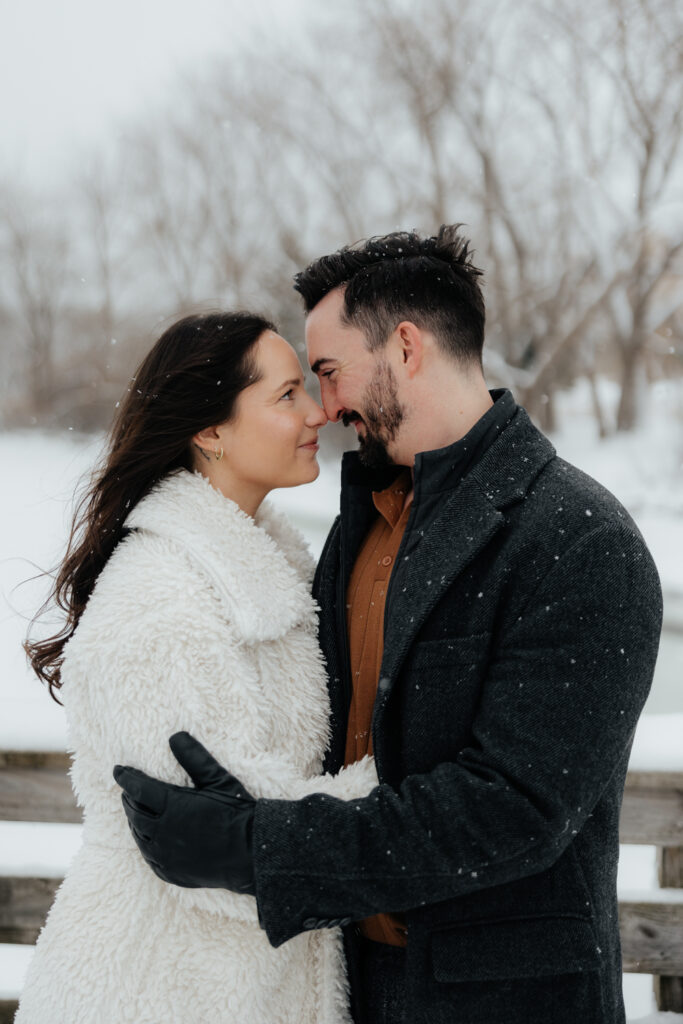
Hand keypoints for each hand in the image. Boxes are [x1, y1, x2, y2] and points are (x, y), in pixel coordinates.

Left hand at [113, 731, 255, 892]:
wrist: (252, 853)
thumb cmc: (237, 812)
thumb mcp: (217, 780)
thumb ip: (194, 758)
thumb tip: (175, 736)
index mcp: (172, 806)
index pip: (139, 789)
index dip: (127, 778)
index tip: (118, 770)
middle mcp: (163, 833)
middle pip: (135, 813)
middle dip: (129, 799)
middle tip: (127, 790)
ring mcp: (166, 856)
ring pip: (139, 837)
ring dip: (134, 822)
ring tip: (134, 812)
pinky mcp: (172, 873)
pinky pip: (149, 858)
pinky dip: (144, 845)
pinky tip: (147, 840)